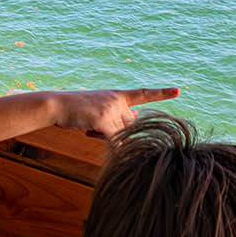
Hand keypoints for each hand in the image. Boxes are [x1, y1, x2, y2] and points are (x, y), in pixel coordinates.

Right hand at [52, 86, 178, 136]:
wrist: (56, 105)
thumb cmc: (77, 109)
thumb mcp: (100, 108)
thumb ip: (118, 114)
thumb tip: (136, 118)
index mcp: (118, 95)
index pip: (144, 94)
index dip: (162, 93)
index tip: (179, 91)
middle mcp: (117, 100)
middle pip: (130, 124)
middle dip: (117, 129)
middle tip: (96, 124)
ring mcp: (111, 109)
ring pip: (121, 134)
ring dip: (106, 136)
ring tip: (87, 124)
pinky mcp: (102, 120)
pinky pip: (115, 140)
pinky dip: (111, 146)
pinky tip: (91, 132)